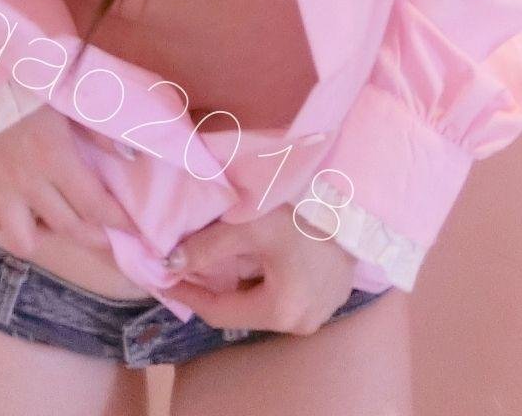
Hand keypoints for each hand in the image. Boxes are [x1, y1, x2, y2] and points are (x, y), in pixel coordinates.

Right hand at [0, 104, 132, 257]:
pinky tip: (16, 208)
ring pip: (23, 241)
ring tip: (54, 225)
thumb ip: (97, 129)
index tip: (133, 228)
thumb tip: (129, 155)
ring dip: (43, 237)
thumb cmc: (24, 81)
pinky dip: (5, 221)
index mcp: (57, 159)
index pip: (95, 205)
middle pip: (68, 228)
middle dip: (94, 238)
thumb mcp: (66, 97)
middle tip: (106, 239)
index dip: (118, 220)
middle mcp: (30, 184)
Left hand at [163, 204, 358, 333]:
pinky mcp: (331, 296)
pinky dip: (267, 277)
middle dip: (217, 285)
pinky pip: (286, 293)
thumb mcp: (250, 224)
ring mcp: (321, 312)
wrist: (358, 199)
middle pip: (243, 308)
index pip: (220, 312)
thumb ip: (207, 247)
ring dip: (243, 280)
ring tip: (226, 251)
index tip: (164, 278)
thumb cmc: (304, 212)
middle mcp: (302, 323)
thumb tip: (170, 264)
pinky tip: (260, 253)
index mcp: (282, 313)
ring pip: (265, 301)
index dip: (189, 294)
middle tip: (192, 260)